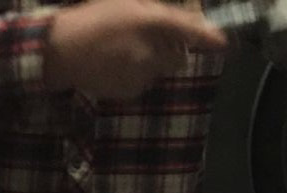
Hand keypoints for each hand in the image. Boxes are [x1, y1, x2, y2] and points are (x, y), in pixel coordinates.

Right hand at [45, 0, 227, 99]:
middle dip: (172, 50)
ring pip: (160, 71)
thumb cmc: (93, 19)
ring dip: (153, 62)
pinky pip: (144, 83)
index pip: (188, 30)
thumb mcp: (125, 4)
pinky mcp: (130, 91)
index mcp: (149, 22)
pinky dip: (137, 76)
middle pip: (178, 57)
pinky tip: (117, 66)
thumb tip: (181, 20)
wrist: (63, 50)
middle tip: (152, 41)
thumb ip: (155, 10)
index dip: (208, 37)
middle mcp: (149, 50)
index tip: (223, 43)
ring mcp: (140, 74)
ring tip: (126, 53)